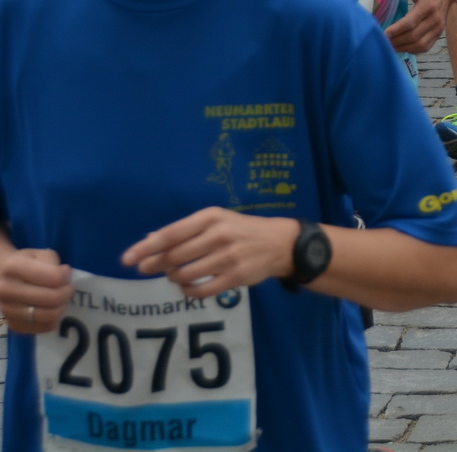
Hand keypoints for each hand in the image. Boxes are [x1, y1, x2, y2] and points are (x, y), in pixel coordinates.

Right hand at [0, 248, 72, 332]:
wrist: (2, 278)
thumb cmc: (26, 263)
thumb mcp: (39, 254)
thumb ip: (53, 262)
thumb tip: (64, 274)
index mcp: (13, 268)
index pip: (54, 278)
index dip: (66, 276)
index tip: (66, 273)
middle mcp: (6, 290)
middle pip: (52, 299)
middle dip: (67, 293)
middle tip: (68, 288)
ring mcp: (7, 310)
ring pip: (48, 316)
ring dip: (61, 307)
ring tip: (61, 299)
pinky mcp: (12, 325)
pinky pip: (42, 328)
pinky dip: (53, 320)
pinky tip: (52, 309)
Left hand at [123, 209, 300, 296]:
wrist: (279, 243)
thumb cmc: (240, 229)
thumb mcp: (215, 221)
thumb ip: (183, 231)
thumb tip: (148, 241)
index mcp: (211, 217)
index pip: (171, 234)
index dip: (146, 248)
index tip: (126, 259)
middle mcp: (219, 235)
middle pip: (174, 256)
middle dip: (154, 265)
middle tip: (144, 269)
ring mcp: (228, 257)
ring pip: (185, 274)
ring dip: (173, 277)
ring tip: (173, 274)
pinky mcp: (235, 276)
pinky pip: (201, 290)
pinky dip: (188, 291)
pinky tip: (187, 287)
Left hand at [386, 0, 456, 52]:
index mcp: (429, 5)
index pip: (411, 22)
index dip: (396, 30)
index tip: (384, 33)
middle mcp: (435, 19)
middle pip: (413, 36)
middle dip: (397, 41)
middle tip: (383, 42)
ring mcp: (438, 29)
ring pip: (419, 45)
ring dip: (403, 48)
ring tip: (390, 46)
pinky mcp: (438, 34)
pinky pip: (425, 47)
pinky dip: (412, 50)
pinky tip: (401, 47)